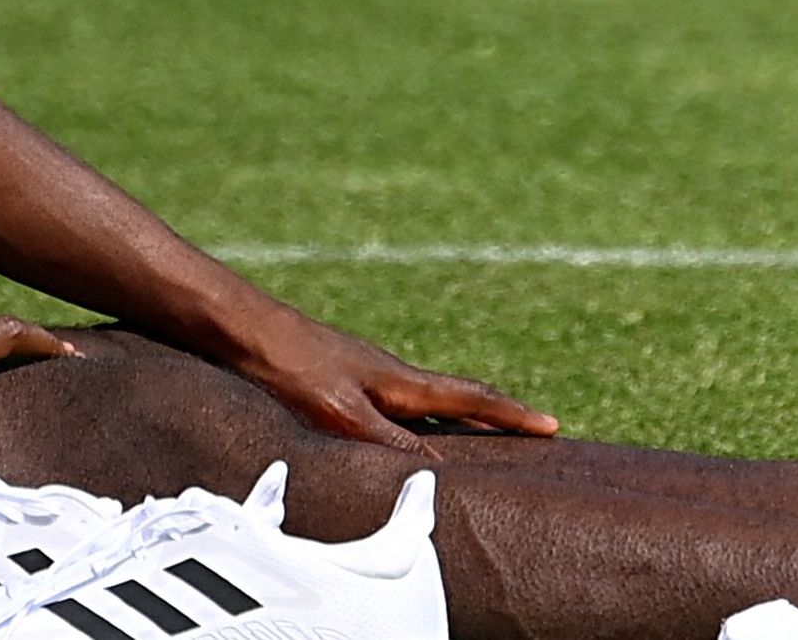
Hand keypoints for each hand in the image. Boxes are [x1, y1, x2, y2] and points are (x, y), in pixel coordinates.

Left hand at [232, 305, 559, 449]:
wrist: (245, 329)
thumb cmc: (291, 366)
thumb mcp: (340, 411)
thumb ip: (385, 440)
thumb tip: (436, 468)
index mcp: (401, 382)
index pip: (471, 399)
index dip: (512, 415)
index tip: (552, 425)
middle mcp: (393, 375)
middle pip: (459, 396)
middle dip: (498, 414)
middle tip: (532, 429)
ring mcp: (371, 373)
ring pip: (430, 399)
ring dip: (462, 416)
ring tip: (482, 437)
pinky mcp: (346, 378)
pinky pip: (401, 402)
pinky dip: (423, 418)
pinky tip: (404, 431)